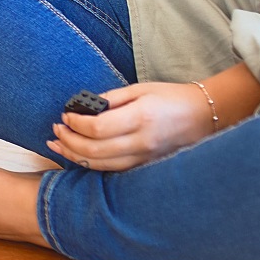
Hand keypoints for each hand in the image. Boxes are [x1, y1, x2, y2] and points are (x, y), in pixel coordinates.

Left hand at [48, 81, 215, 171]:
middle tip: (56, 130)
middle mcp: (142, 142)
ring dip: (74, 156)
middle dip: (69, 141)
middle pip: (94, 151)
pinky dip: (91, 164)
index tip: (65, 116)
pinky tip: (78, 156)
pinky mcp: (145, 166)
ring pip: (101, 166)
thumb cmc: (171, 97)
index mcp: (141, 118)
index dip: (76, 124)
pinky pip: (113, 170)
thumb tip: (84, 107)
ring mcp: (144, 158)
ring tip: (57, 145)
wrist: (204, 115)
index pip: (98, 128)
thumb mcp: (140, 89)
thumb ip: (111, 99)